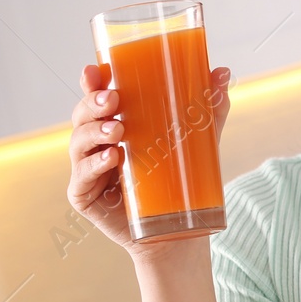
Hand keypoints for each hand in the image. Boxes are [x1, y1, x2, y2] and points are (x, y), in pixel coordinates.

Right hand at [66, 62, 232, 254]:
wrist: (176, 231)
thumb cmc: (180, 180)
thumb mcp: (198, 140)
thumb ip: (208, 108)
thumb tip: (222, 72)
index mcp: (114, 125)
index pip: (96, 98)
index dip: (91, 82)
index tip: (94, 70)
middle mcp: (95, 144)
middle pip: (82, 116)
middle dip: (93, 104)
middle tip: (113, 100)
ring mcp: (86, 170)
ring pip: (78, 142)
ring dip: (94, 132)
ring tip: (117, 129)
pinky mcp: (84, 196)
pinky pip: (81, 177)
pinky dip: (93, 165)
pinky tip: (111, 157)